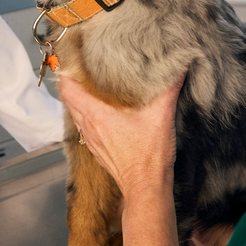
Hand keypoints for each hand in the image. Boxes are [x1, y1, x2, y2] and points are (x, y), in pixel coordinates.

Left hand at [59, 75, 184, 198]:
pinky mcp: (98, 151)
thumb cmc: (149, 155)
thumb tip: (179, 66)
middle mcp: (88, 127)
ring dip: (78, 100)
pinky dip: (86, 116)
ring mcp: (91, 141)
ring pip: (75, 114)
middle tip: (82, 68)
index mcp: (96, 115)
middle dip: (72, 82)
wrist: (146, 188)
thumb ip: (169, 88)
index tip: (72, 58)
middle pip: (69, 100)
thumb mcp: (161, 116)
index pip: (68, 88)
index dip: (66, 71)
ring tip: (90, 86)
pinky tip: (101, 112)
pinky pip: (84, 128)